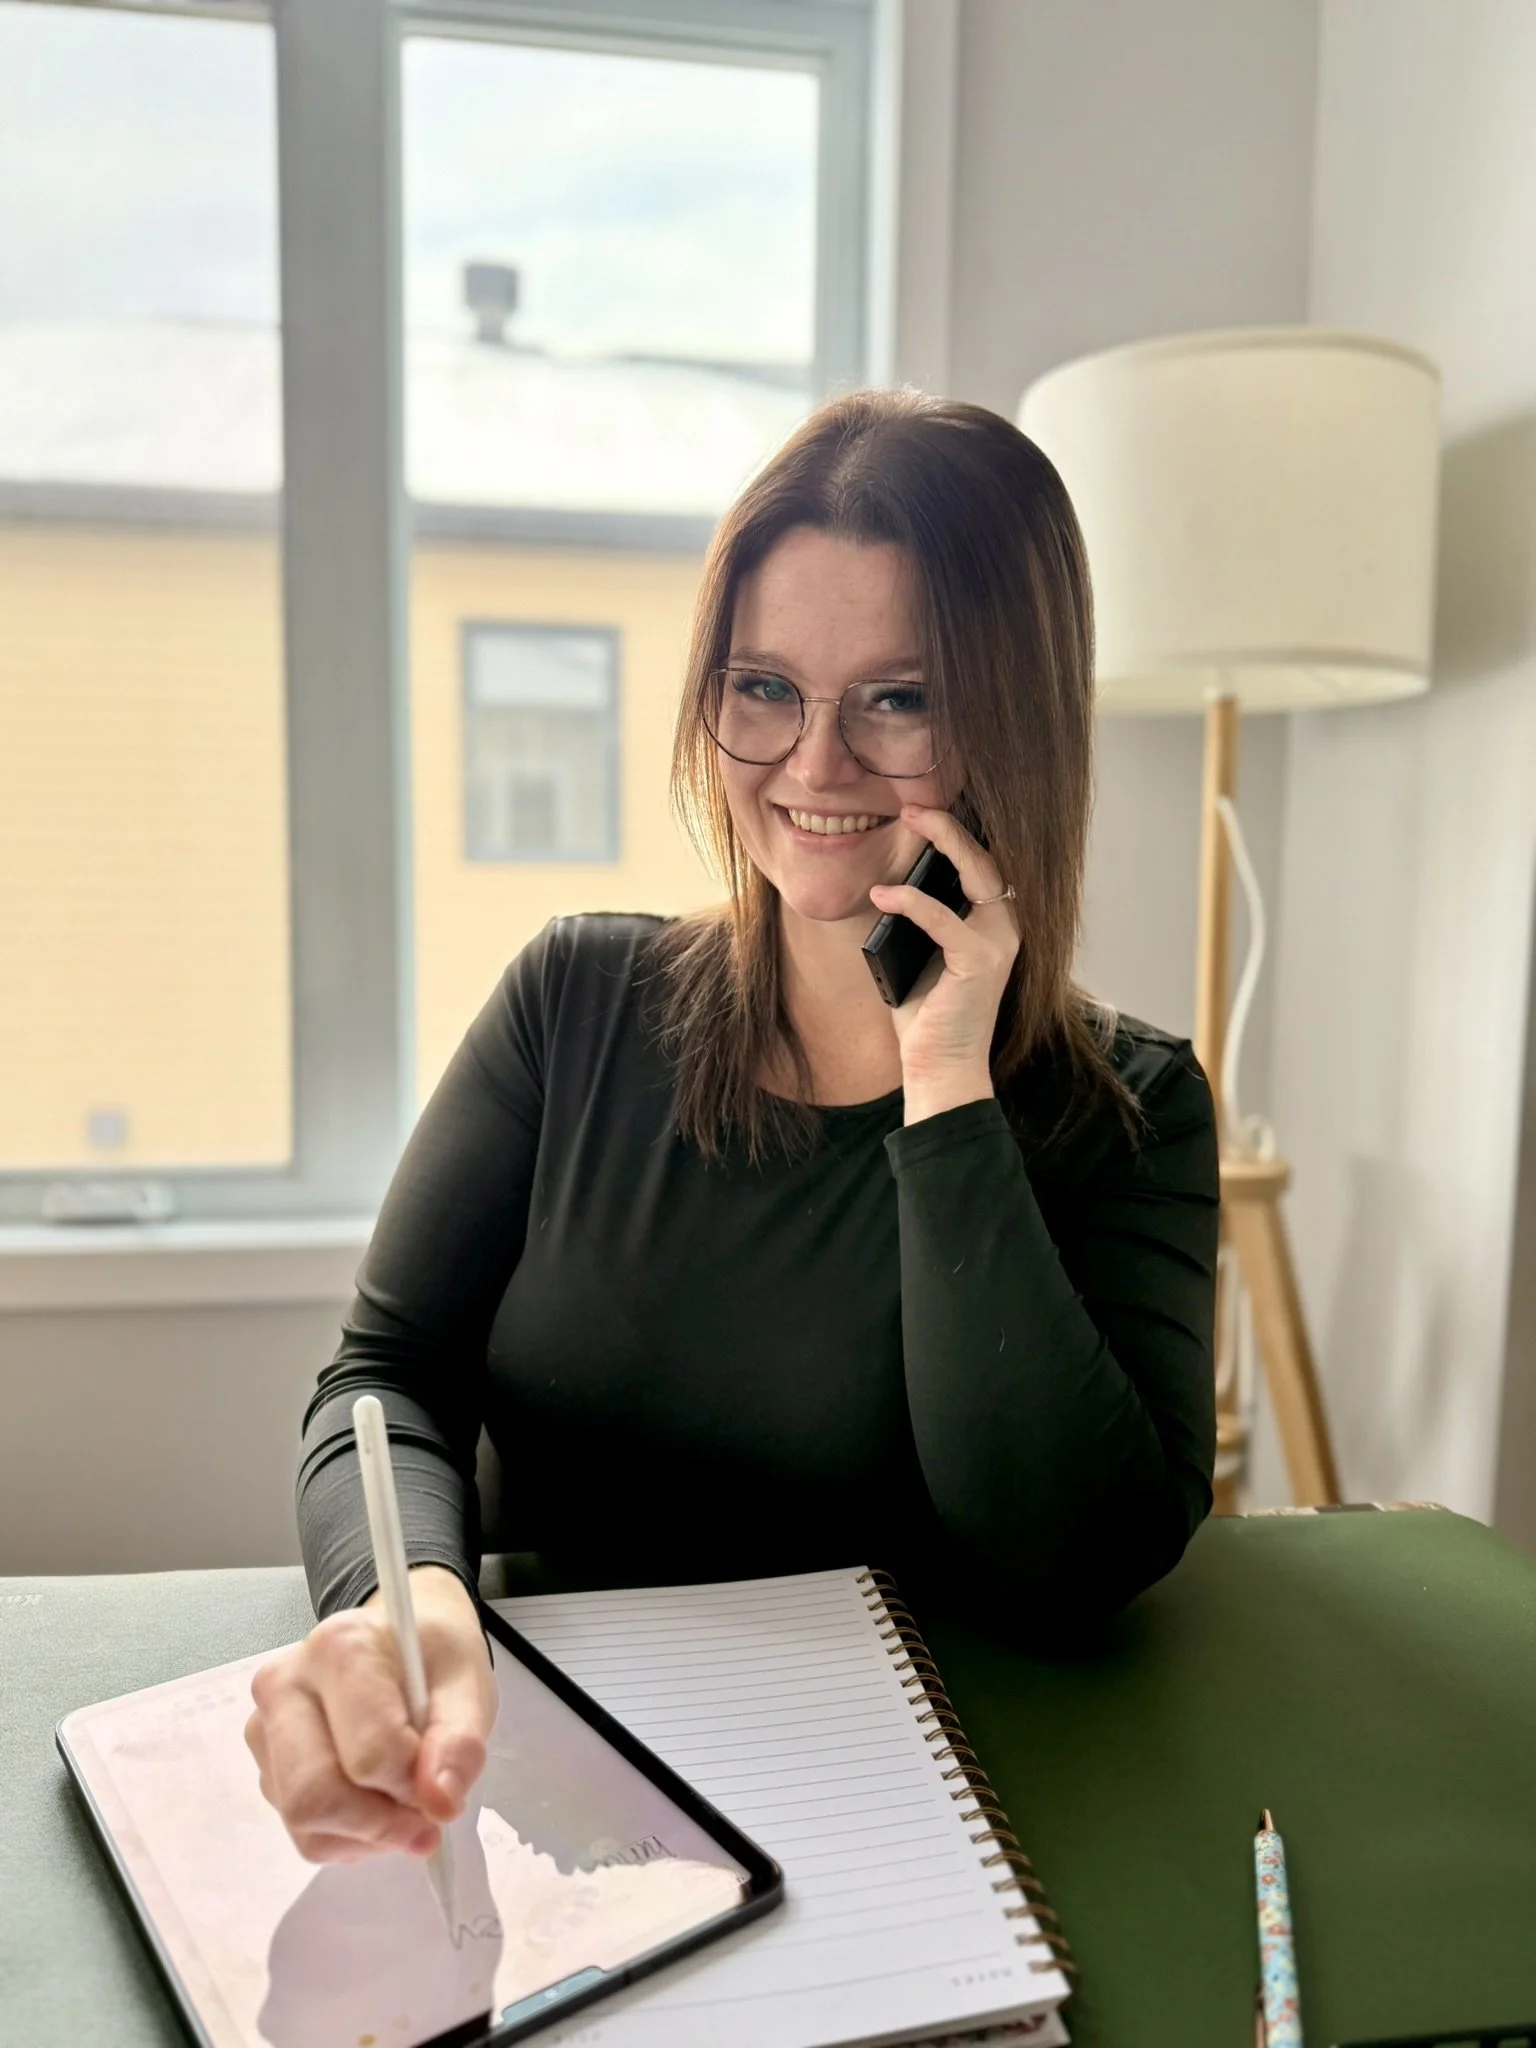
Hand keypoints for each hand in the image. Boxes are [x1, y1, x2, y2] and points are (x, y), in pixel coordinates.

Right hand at [245, 1564, 495, 1863]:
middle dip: (380, 1824)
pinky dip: (348, 1837)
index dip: (415, 1786)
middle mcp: (285, 1685)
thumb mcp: (469, 1686)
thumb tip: (440, 1803)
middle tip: (425, 1815)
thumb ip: (461, 1742)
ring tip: (401, 1802)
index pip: (370, 1755)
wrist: (398, 1647)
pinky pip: (302, 1833)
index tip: (443, 1781)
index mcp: (339, 1649)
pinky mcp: (264, 1765)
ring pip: (304, 1822)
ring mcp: (264, 1728)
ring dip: (366, 1835)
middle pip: (314, 1796)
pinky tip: (374, 1802)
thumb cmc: (431, 1659)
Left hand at [868, 804, 1018, 1123]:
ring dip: (943, 842)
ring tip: (910, 819)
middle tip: (915, 804)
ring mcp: (998, 943)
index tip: (920, 810)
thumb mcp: (916, 954)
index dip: (955, 834)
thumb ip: (913, 920)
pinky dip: (913, 903)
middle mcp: (1004, 928)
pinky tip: (885, 895)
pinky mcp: (981, 962)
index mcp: (990, 924)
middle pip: (985, 859)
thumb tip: (885, 882)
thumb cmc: (927, 1016)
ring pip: (977, 874)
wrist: (940, 1068)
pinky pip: (944, 919)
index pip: (981, 865)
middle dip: (950, 826)